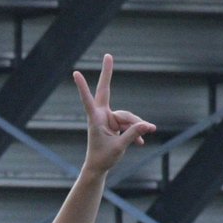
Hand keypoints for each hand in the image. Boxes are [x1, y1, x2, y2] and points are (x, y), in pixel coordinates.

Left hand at [74, 54, 155, 176]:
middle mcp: (101, 115)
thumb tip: (147, 125)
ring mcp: (108, 118)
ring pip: (127, 116)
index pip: (88, 100)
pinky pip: (130, 123)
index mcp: (95, 120)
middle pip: (106, 91)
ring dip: (135, 128)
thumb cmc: (103, 158)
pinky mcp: (115, 123)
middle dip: (108, 73)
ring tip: (141, 141)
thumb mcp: (119, 148)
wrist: (99, 167)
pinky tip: (141, 143)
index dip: (83, 87)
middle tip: (108, 55)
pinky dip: (136, 132)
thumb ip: (133, 134)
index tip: (75, 73)